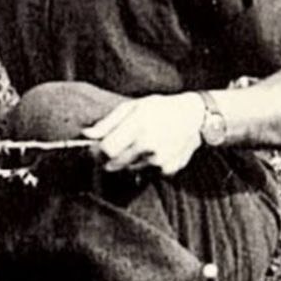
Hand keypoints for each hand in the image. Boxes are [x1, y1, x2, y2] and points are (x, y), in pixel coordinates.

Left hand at [81, 92, 204, 174]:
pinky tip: (151, 152)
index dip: (96, 151)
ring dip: (126, 162)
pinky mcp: (168, 170)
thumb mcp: (131, 108)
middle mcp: (148, 147)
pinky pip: (145, 173)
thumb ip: (107, 124)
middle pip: (114, 164)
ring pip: (128, 169)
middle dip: (107, 159)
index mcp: (137, 127)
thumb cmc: (159, 109)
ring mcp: (159, 161)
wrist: (194, 118)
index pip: (107, 150)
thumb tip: (86, 135)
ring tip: (137, 145)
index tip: (94, 148)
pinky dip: (143, 166)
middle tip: (112, 147)